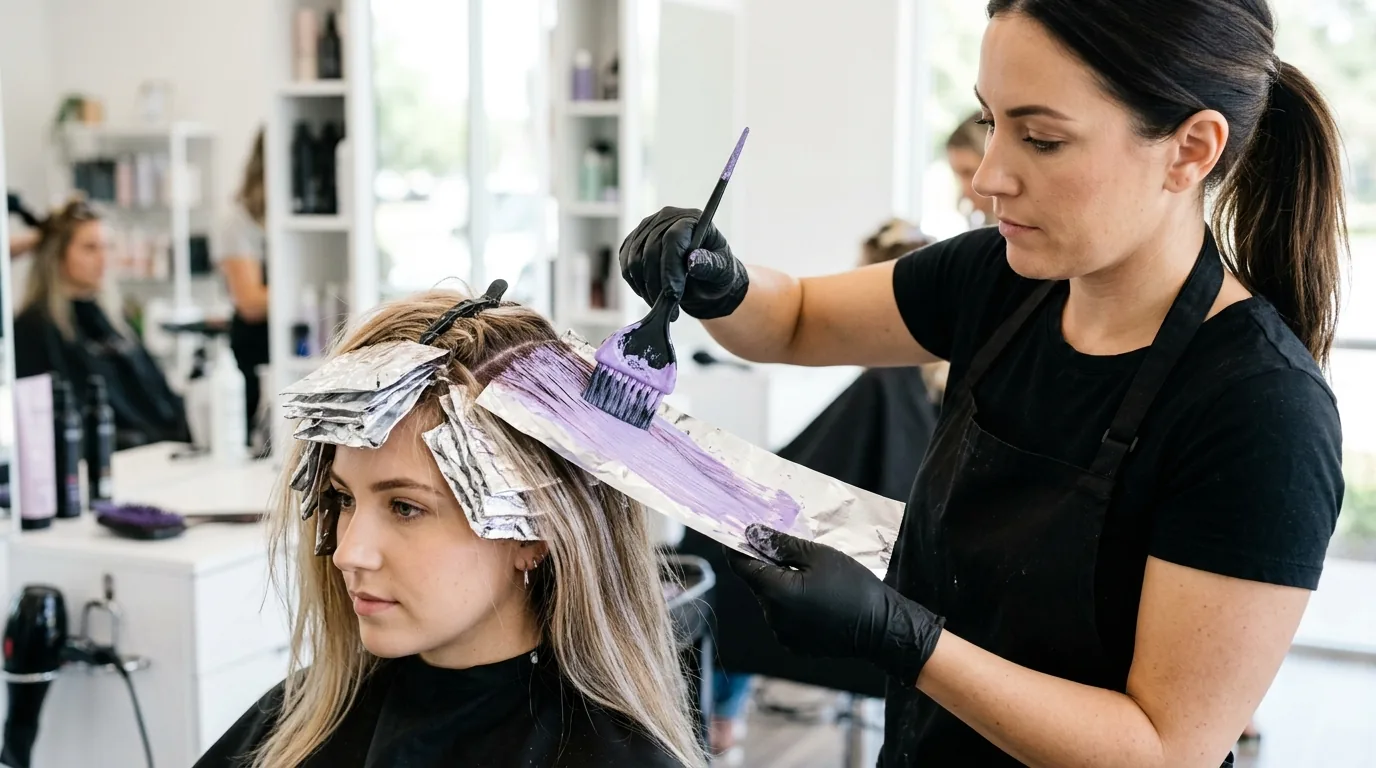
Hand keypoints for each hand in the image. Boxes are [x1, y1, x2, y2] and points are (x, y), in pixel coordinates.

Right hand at [619, 206, 748, 319]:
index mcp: (691, 219)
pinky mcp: (633, 243)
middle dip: (657, 284)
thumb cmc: (716, 272)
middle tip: (669, 307)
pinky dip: (636, 285)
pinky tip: (651, 295)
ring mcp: (646, 229)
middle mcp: (666, 218)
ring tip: (662, 306)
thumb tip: (693, 262)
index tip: (673, 294)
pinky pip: (626, 266)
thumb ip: (710, 265)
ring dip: (646, 288)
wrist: (704, 278)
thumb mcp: (722, 271)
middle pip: (650, 250)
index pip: (673, 238)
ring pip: (634, 260)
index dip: (670, 267)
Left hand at [727, 524, 944, 686]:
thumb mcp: (818, 555)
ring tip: (810, 578)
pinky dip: (792, 606)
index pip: (741, 566)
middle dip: (768, 566)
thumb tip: (752, 532)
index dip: (737, 547)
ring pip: (771, 601)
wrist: (881, 628)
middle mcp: (772, 616)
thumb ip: (780, 544)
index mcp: (775, 592)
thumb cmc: (853, 586)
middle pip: (758, 583)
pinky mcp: (795, 645)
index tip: (740, 532)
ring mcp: (782, 634)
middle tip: (790, 552)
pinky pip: (784, 618)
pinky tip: (815, 599)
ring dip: (781, 587)